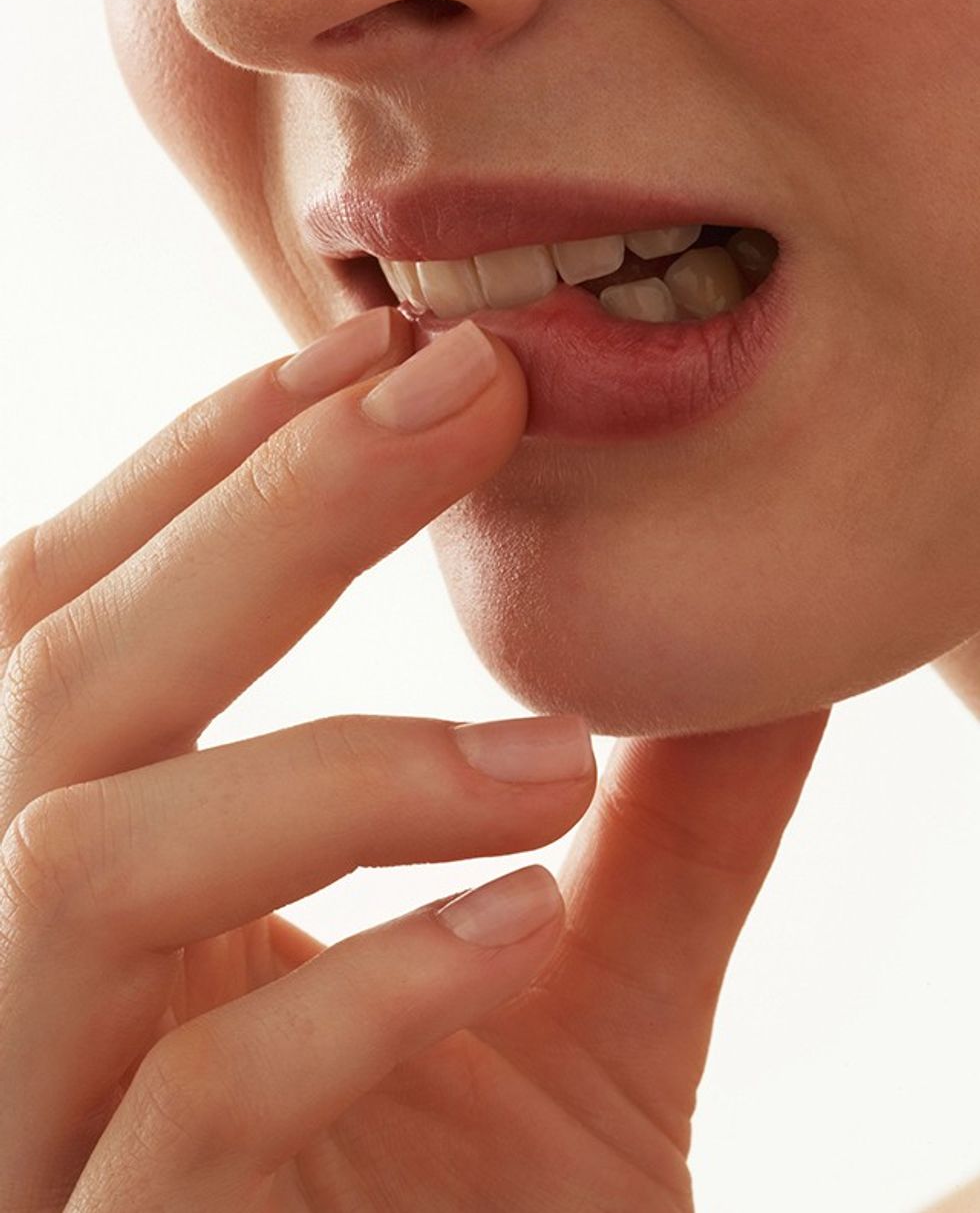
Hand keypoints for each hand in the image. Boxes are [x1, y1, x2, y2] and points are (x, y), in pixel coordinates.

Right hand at [0, 304, 827, 1210]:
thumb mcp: (583, 1003)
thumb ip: (666, 831)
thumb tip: (772, 652)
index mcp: (125, 886)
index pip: (91, 616)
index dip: (213, 467)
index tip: (387, 352)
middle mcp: (39, 978)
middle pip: (57, 685)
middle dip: (251, 516)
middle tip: (450, 390)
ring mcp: (47, 1120)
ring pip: (72, 864)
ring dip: (319, 765)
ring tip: (543, 752)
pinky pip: (182, 1110)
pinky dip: (360, 987)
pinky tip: (522, 922)